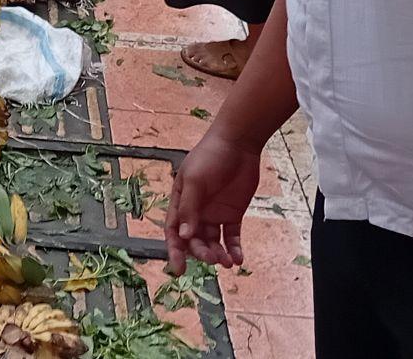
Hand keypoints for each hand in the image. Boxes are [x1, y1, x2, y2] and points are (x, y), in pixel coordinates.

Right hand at [166, 129, 261, 272]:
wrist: (238, 143)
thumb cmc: (210, 156)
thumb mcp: (196, 180)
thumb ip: (189, 208)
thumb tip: (183, 236)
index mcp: (181, 202)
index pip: (174, 231)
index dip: (174, 250)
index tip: (178, 269)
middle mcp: (196, 211)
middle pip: (194, 240)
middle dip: (201, 253)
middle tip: (213, 259)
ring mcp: (215, 214)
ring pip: (212, 242)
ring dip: (218, 254)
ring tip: (227, 261)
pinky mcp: (233, 214)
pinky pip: (231, 237)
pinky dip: (234, 249)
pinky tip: (238, 258)